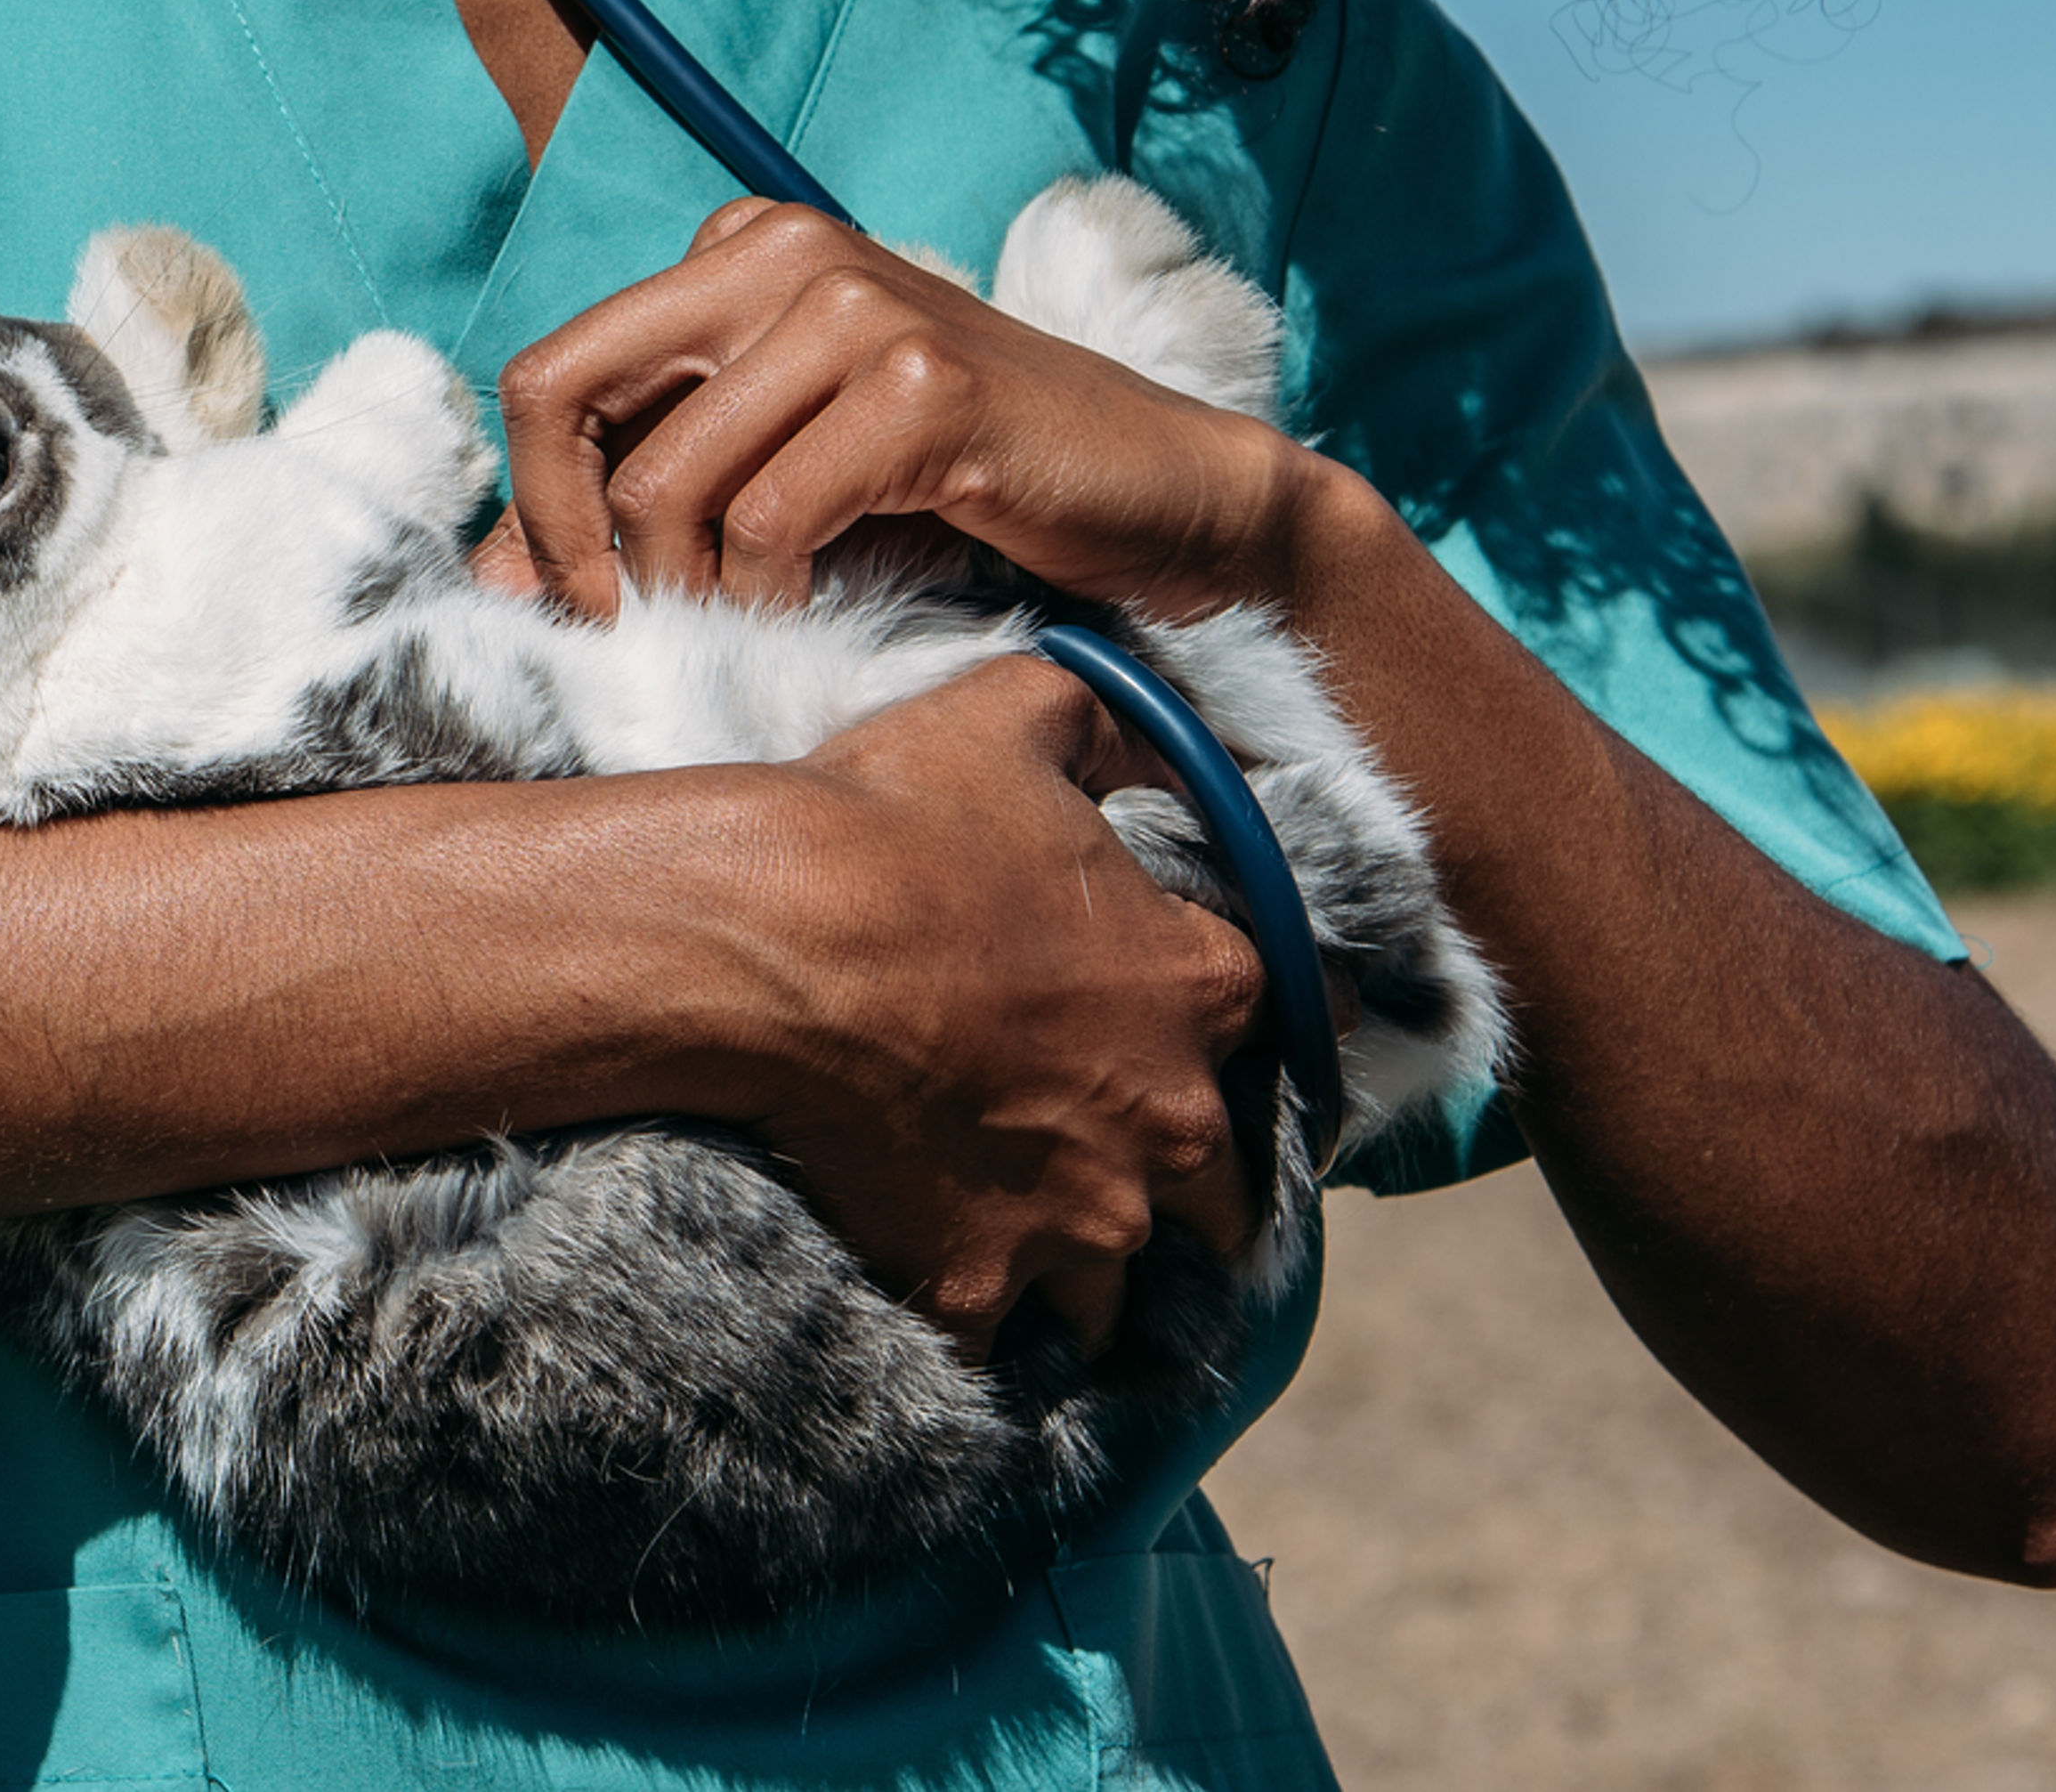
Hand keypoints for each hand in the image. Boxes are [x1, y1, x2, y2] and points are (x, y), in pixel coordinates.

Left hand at [486, 199, 1320, 622]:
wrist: (1164, 503)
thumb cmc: (963, 495)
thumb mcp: (780, 478)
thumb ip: (647, 499)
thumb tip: (494, 579)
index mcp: (737, 249)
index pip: (553, 373)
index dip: (534, 502)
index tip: (574, 602)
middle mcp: (782, 249)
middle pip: (566, 395)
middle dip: (568, 541)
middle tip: (621, 635)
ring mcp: (856, 305)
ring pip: (665, 479)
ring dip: (682, 592)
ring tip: (741, 632)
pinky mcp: (924, 384)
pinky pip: (769, 520)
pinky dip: (768, 598)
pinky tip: (814, 617)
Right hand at [706, 657, 1270, 1357]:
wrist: (770, 943)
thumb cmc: (892, 822)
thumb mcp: (1012, 713)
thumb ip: (1099, 717)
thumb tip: (1139, 724)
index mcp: (1197, 989)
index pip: (1285, 1022)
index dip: (1232, 1023)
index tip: (1186, 1028)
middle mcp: (1167, 1122)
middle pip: (1227, 1196)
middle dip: (1177, 1182)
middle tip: (1104, 1156)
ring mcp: (1080, 1218)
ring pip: (1119, 1284)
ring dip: (1081, 1264)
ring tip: (1016, 1240)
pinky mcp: (979, 1283)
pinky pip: (1000, 1342)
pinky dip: (976, 1323)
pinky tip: (938, 1292)